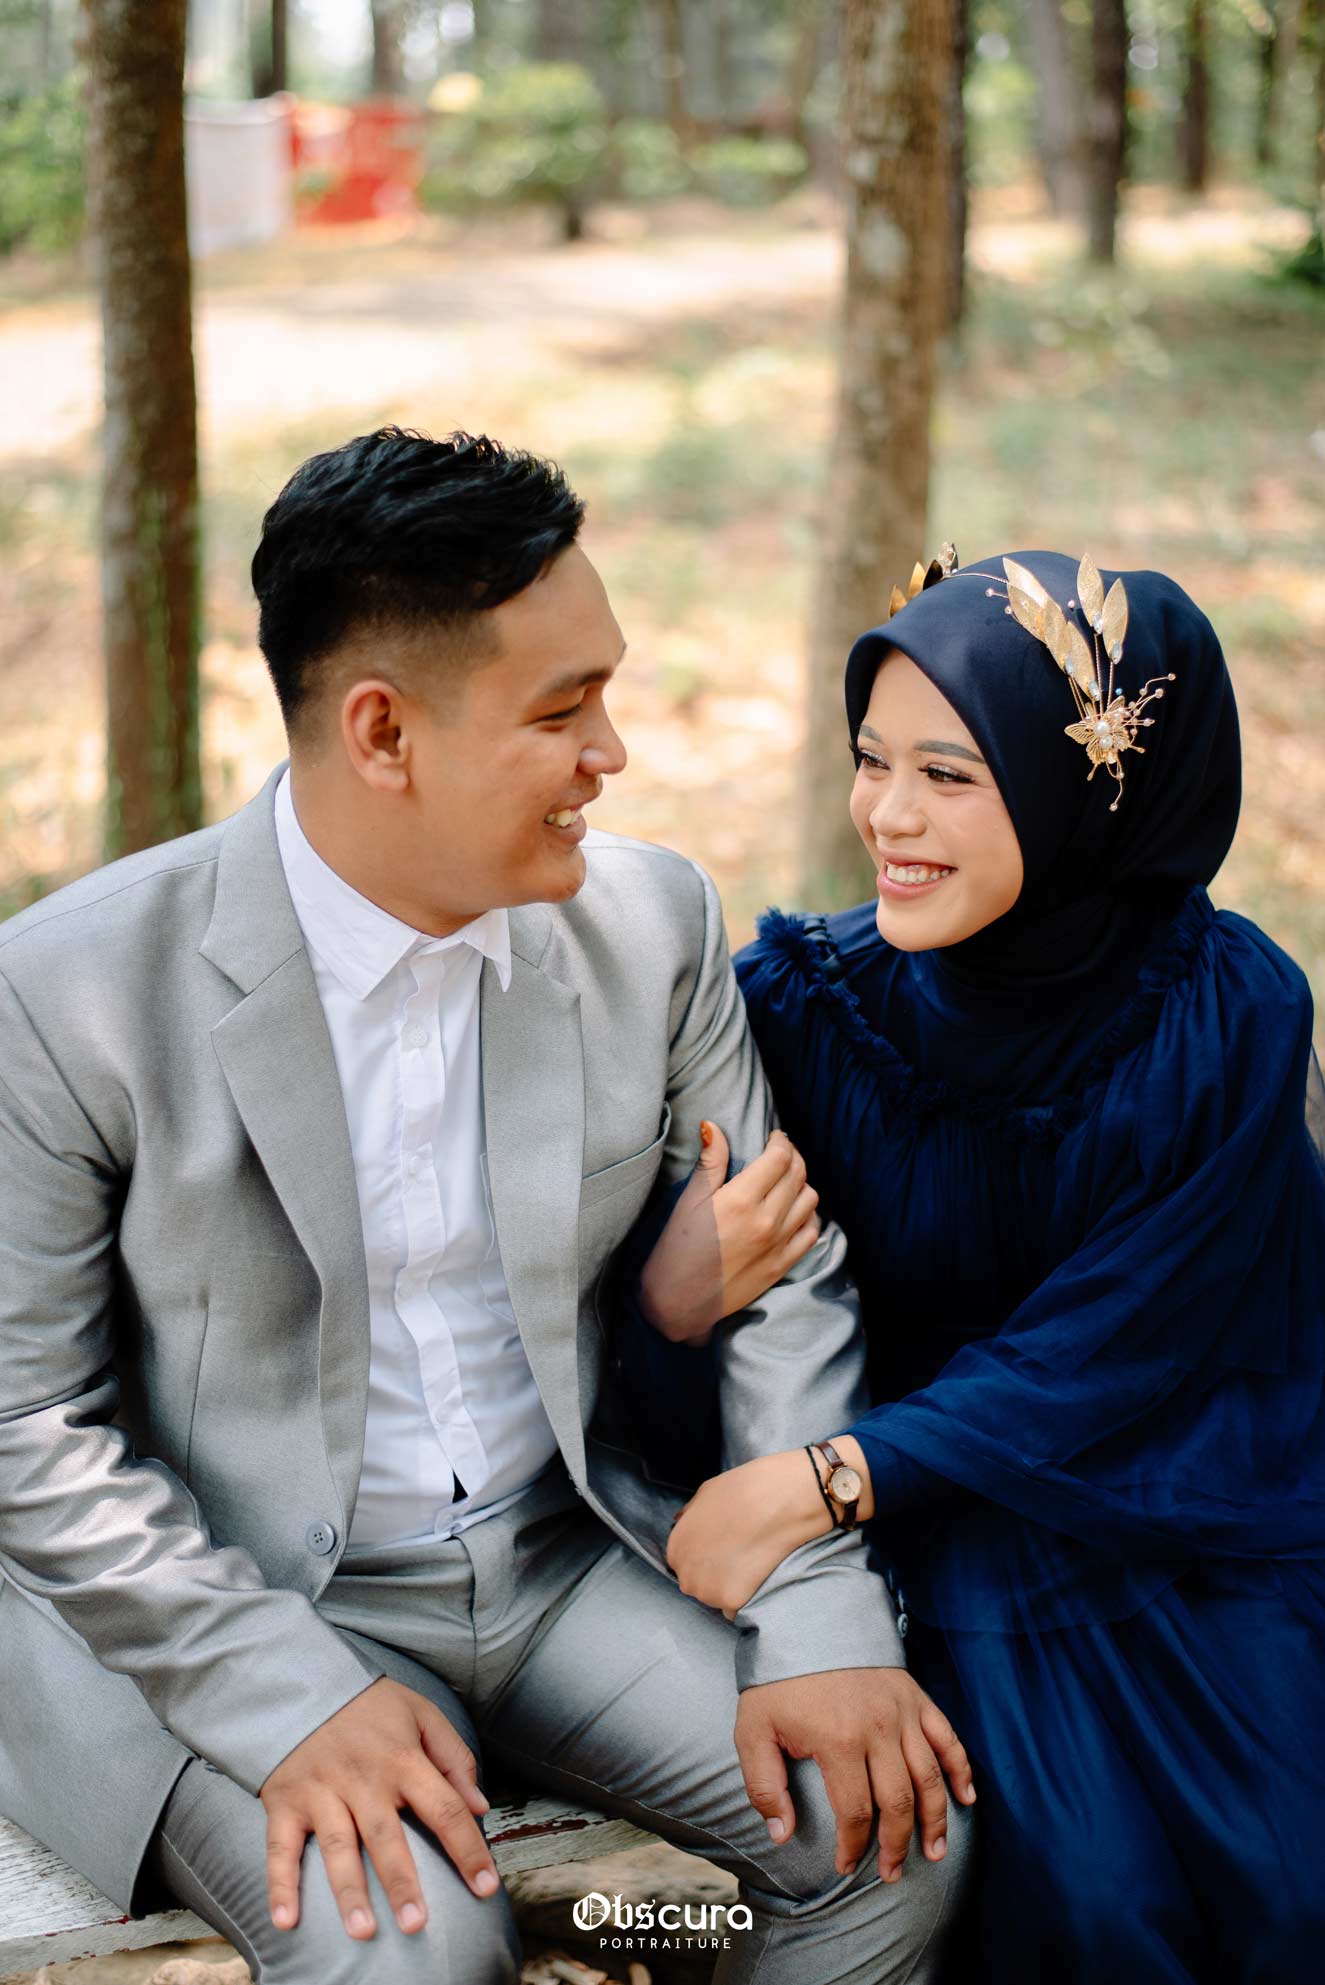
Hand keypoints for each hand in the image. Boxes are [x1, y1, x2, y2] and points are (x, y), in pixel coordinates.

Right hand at [259, 1676, 498, 1939]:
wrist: (303, 1683)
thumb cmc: (370, 1706)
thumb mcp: (422, 1714)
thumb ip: (454, 1759)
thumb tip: (480, 1807)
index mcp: (402, 1759)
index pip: (444, 1808)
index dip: (468, 1849)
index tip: (487, 1888)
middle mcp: (362, 1779)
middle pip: (386, 1836)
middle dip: (402, 1882)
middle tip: (418, 1925)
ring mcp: (320, 1792)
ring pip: (336, 1847)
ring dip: (348, 1891)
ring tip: (363, 1932)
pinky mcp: (285, 1803)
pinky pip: (280, 1848)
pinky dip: (281, 1885)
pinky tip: (286, 1921)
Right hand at [638, 1124, 819, 1344]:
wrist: (678, 1303)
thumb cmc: (677, 1249)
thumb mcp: (688, 1201)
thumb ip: (709, 1163)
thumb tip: (713, 1126)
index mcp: (741, 1200)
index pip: (779, 1158)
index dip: (781, 1141)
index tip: (774, 1137)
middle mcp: (766, 1221)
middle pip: (798, 1175)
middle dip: (793, 1156)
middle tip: (780, 1153)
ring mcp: (778, 1245)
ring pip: (810, 1200)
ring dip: (802, 1183)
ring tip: (786, 1180)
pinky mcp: (782, 1265)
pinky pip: (812, 1232)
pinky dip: (809, 1215)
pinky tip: (794, 1210)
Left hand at [667, 1450, 834, 1614]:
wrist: (778, 1501)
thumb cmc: (743, 1490)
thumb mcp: (705, 1493)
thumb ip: (690, 1516)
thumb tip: (680, 1522)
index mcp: (676, 1548)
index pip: (683, 1562)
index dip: (704, 1555)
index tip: (723, 1548)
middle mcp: (685, 1574)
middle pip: (697, 1584)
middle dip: (713, 1574)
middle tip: (738, 1556)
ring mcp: (708, 1592)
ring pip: (715, 1598)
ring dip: (728, 1587)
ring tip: (749, 1564)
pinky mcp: (732, 1602)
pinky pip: (733, 1611)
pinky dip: (744, 1600)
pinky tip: (756, 1578)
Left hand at [735, 1671, 976, 1882]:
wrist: (805, 1616)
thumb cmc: (778, 1677)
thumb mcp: (753, 1729)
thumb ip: (764, 1786)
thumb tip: (782, 1834)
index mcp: (839, 1740)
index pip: (855, 1811)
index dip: (853, 1846)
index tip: (846, 1866)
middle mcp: (878, 1729)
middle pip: (899, 1802)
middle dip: (897, 1845)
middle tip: (892, 1872)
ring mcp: (902, 1712)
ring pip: (930, 1778)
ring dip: (936, 1820)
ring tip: (935, 1852)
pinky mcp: (916, 1697)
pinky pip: (948, 1739)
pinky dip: (961, 1771)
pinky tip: (966, 1800)